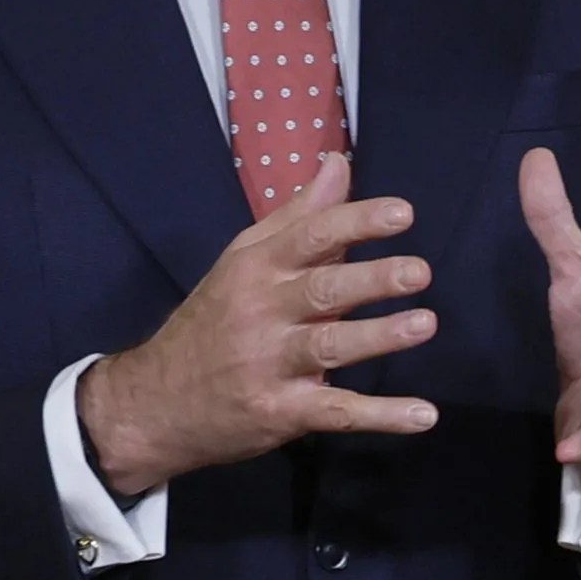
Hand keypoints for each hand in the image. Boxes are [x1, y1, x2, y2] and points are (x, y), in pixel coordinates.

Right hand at [74, 157, 434, 497]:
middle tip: (420, 271)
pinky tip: (423, 416)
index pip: (310, 237)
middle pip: (322, 291)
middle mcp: (262, 313)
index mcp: (257, 269)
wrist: (155, 404)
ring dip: (379, 337)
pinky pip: (336, 412)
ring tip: (425, 324)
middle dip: (372, 280)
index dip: (357, 223)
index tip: (404, 213)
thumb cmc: (213, 321)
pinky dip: (381, 416)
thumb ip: (297, 215)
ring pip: (329, 347)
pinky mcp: (280, 413)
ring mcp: (270, 366)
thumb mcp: (242, 260)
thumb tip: (339, 163)